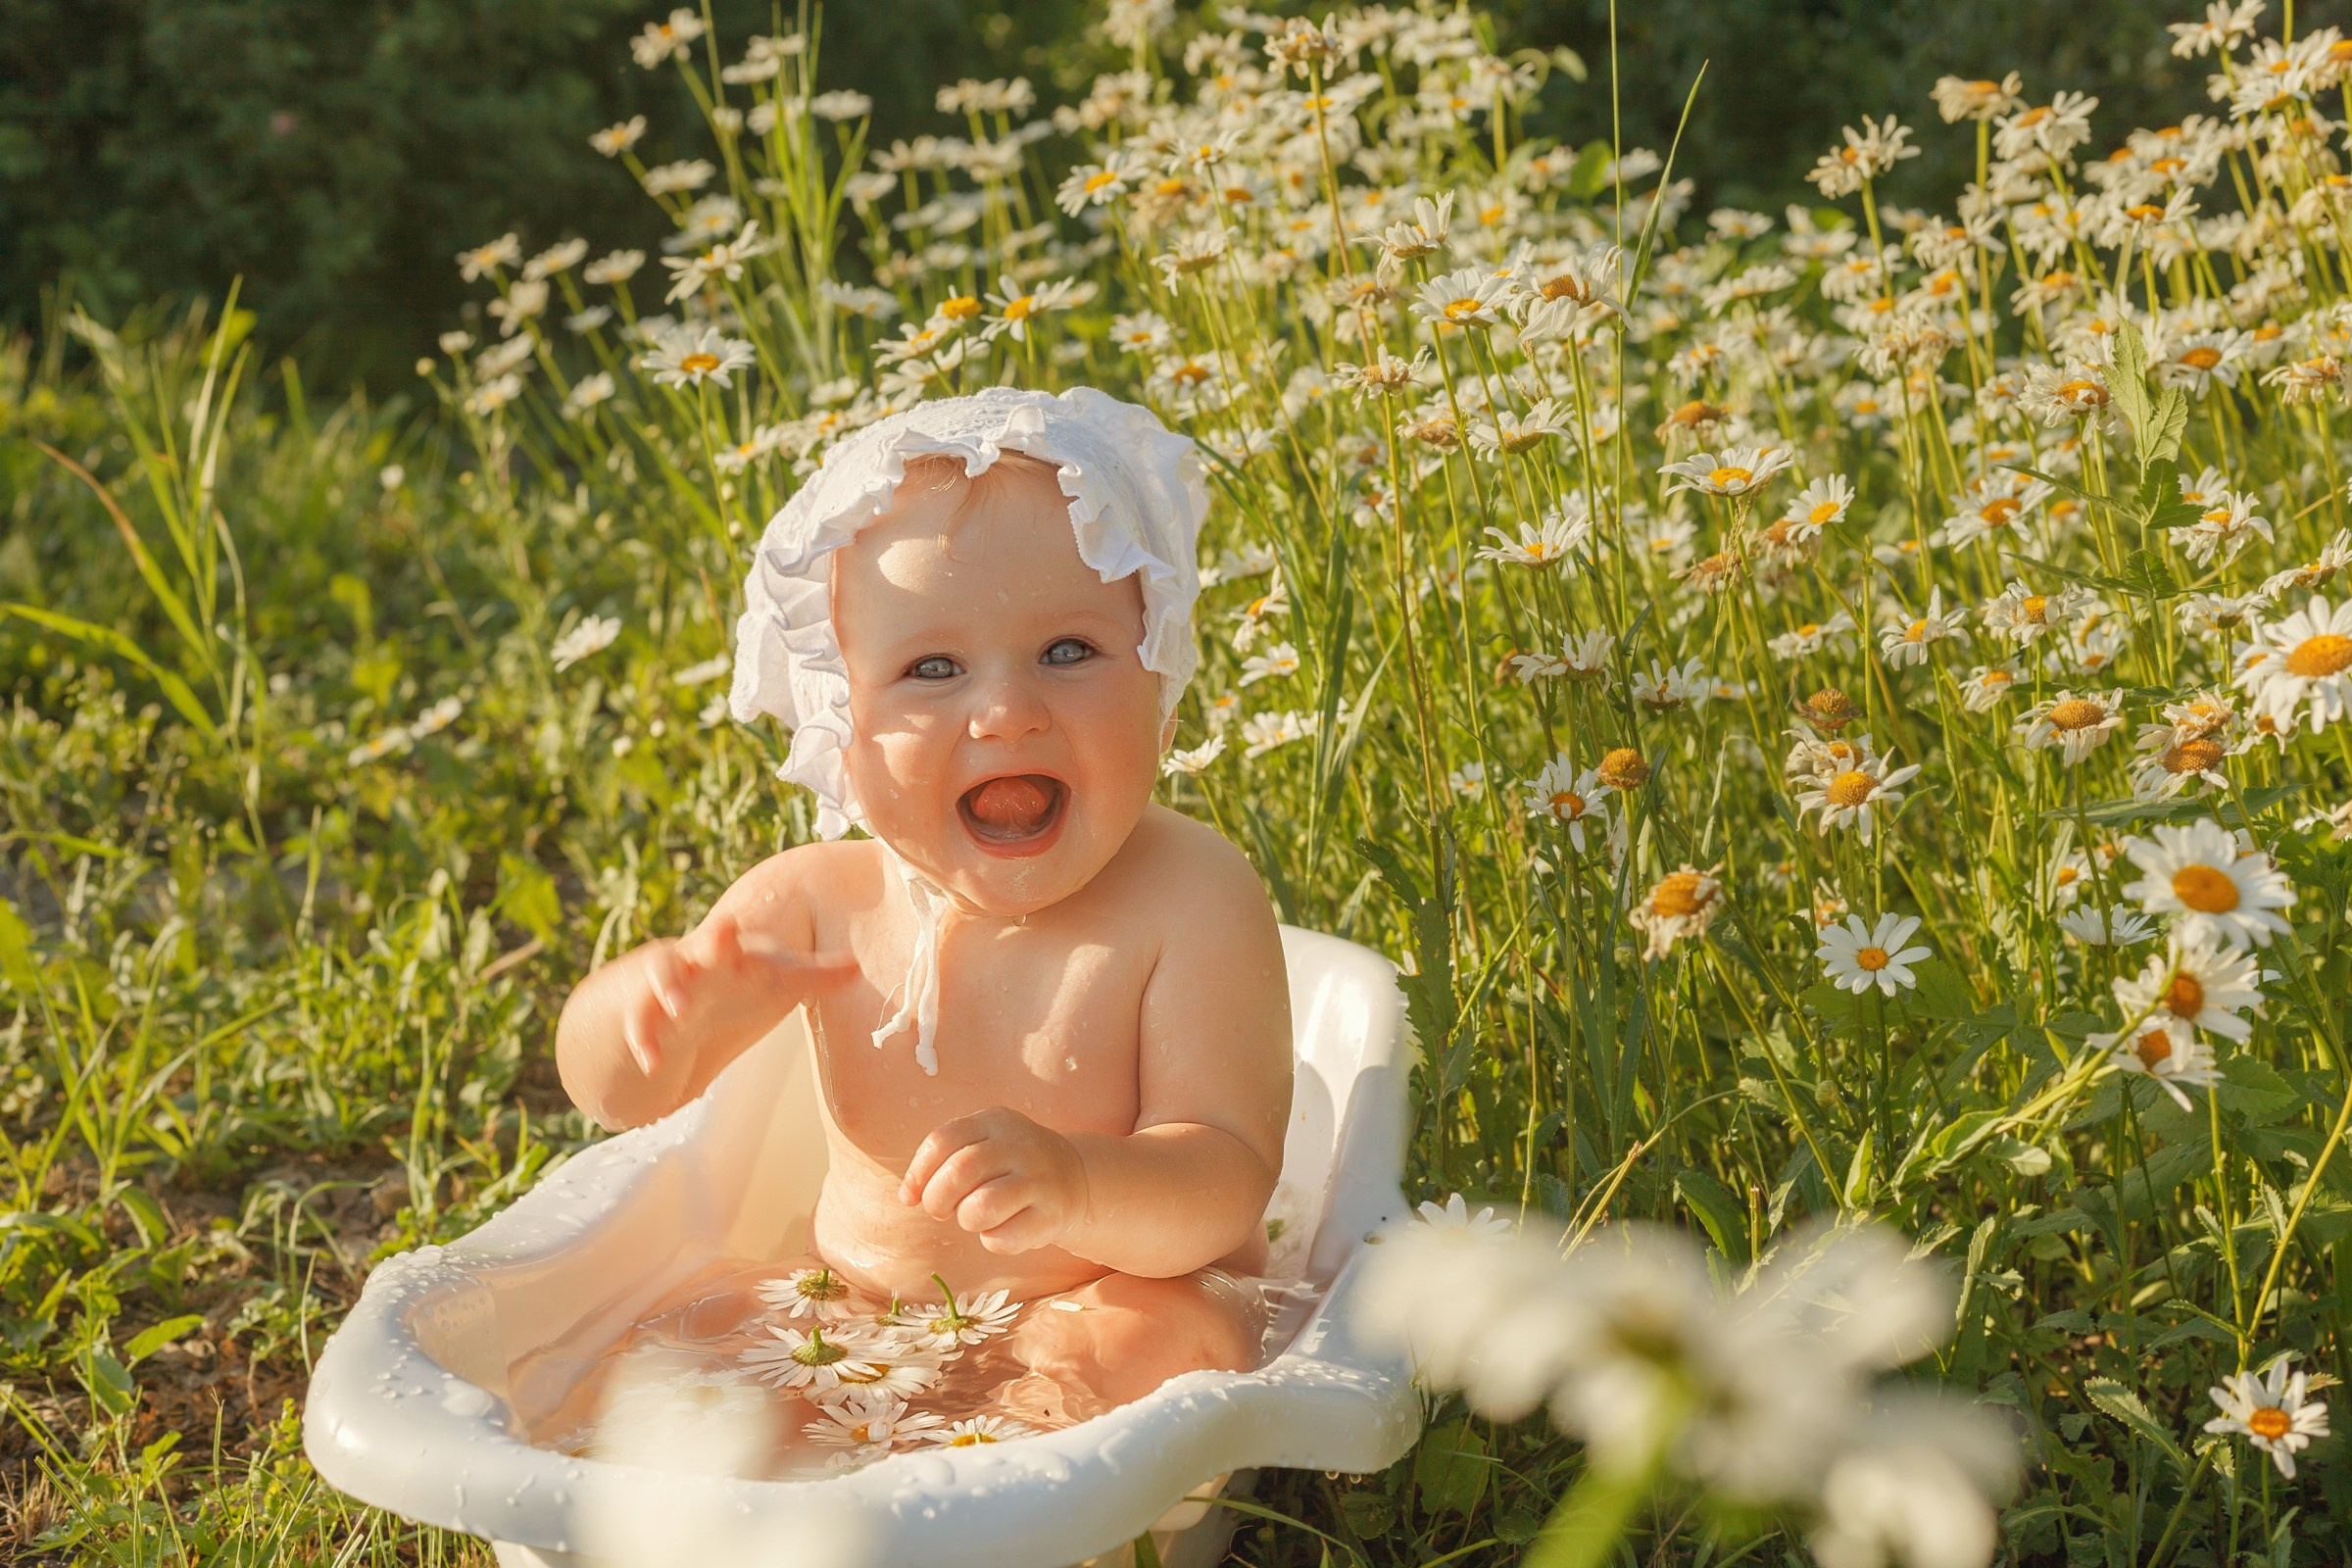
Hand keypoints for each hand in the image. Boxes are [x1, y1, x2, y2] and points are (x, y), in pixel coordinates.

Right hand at [619, 910, 852, 1078]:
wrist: (673, 1004)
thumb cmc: (736, 988)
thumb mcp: (774, 983)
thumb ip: (814, 977)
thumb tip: (858, 966)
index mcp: (730, 956)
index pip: (738, 943)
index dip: (736, 937)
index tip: (734, 926)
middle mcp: (697, 965)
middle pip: (699, 948)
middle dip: (711, 941)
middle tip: (721, 933)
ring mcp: (668, 990)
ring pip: (661, 980)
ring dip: (670, 990)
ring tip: (680, 1007)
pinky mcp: (647, 1018)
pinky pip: (641, 1027)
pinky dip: (645, 1043)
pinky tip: (652, 1064)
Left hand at [899, 1107, 1088, 1254]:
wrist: (1073, 1178)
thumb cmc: (1009, 1165)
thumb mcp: (982, 1144)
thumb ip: (943, 1160)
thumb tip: (908, 1196)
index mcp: (994, 1121)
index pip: (942, 1141)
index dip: (918, 1174)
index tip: (912, 1196)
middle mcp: (1019, 1144)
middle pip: (959, 1172)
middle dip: (937, 1200)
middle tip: (941, 1211)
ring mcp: (1039, 1179)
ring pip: (980, 1208)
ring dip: (966, 1220)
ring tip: (975, 1216)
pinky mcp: (1052, 1215)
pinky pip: (1002, 1239)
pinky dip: (992, 1241)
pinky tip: (1003, 1228)